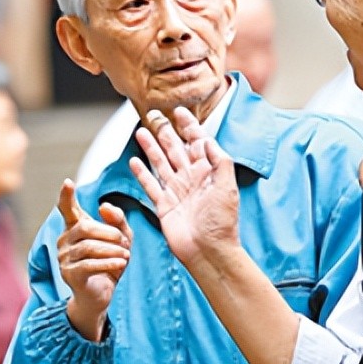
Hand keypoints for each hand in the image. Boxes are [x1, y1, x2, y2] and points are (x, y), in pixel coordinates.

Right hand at [56, 178, 132, 340]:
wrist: (100, 296)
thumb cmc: (110, 264)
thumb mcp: (121, 240)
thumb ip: (118, 221)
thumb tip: (104, 206)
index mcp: (75, 228)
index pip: (67, 209)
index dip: (67, 196)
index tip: (68, 182)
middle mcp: (65, 240)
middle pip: (85, 227)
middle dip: (109, 232)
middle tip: (125, 242)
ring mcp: (64, 258)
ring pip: (88, 246)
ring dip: (111, 249)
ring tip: (126, 255)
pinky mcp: (70, 274)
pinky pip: (89, 265)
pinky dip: (108, 263)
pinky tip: (121, 263)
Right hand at [131, 108, 240, 267]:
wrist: (209, 252)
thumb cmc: (222, 223)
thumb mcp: (227, 188)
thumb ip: (220, 162)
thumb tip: (208, 139)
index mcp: (208, 172)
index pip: (197, 142)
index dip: (189, 126)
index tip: (180, 111)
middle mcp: (191, 179)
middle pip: (175, 149)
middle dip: (166, 132)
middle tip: (155, 115)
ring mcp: (176, 191)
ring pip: (161, 163)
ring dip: (151, 148)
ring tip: (142, 132)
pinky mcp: (164, 205)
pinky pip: (150, 185)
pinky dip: (142, 173)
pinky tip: (134, 161)